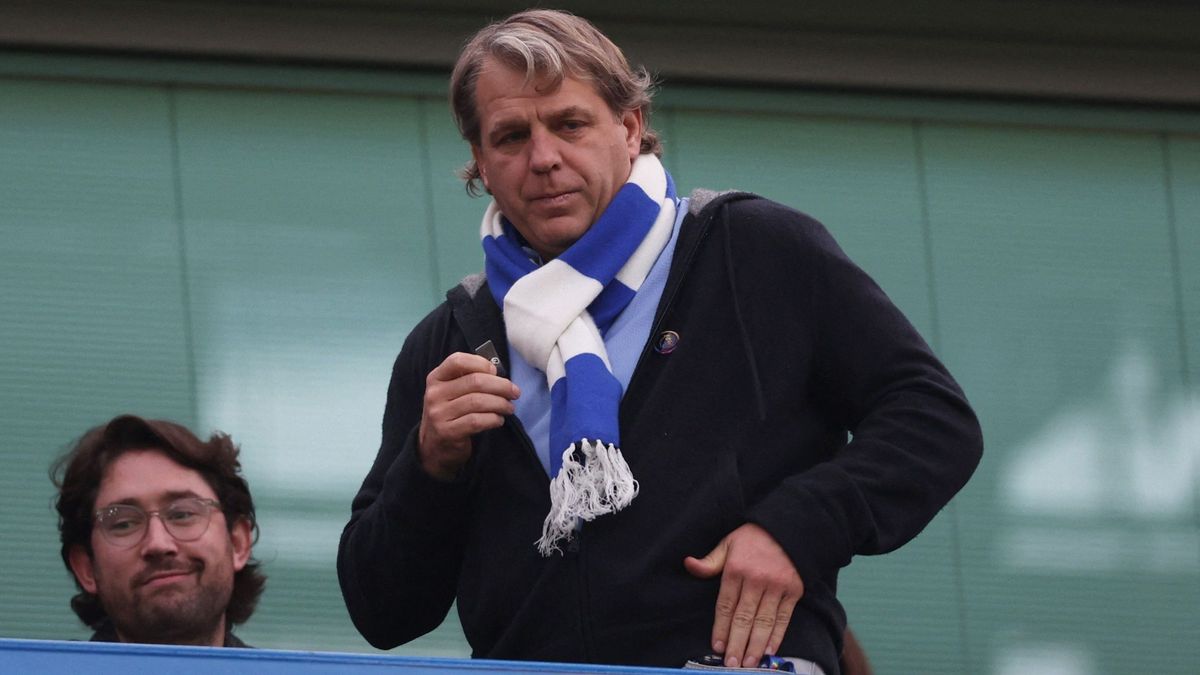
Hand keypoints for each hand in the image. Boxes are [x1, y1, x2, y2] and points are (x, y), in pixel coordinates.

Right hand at [418, 352, 518, 480]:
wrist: (433, 447)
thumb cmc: (450, 414)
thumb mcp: (451, 392)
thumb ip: (468, 379)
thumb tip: (497, 372)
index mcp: (436, 378)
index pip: (458, 360)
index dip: (481, 363)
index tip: (496, 372)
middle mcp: (434, 394)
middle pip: (475, 381)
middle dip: (501, 386)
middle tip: (515, 393)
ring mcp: (439, 414)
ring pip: (478, 402)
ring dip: (500, 404)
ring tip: (509, 408)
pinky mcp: (447, 432)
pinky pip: (477, 421)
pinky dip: (493, 419)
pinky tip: (498, 420)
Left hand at [684, 523, 803, 667]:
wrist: (788, 527)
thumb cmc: (753, 538)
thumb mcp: (728, 544)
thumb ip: (710, 561)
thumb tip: (688, 564)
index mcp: (736, 569)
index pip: (726, 605)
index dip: (721, 627)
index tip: (717, 645)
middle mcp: (756, 579)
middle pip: (744, 617)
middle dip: (737, 642)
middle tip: (731, 663)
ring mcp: (777, 586)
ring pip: (764, 621)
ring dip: (756, 645)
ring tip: (749, 662)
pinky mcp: (793, 591)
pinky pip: (784, 617)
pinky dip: (777, 635)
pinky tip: (770, 650)